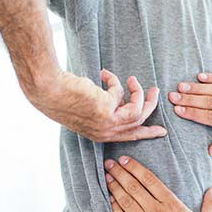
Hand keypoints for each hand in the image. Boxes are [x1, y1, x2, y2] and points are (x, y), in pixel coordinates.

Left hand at [28, 69, 166, 141]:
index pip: (130, 137)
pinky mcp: (107, 109)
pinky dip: (115, 81)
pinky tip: (103, 74)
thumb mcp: (91, 108)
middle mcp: (106, 132)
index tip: (162, 131)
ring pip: (138, 110)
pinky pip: (121, 92)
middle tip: (155, 91)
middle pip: (139, 122)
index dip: (147, 133)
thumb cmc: (65, 97)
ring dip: (139, 92)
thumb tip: (122, 98)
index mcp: (101, 135)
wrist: (50, 91)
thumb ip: (108, 107)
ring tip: (133, 79)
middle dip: (151, 105)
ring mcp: (107, 123)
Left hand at [104, 156, 211, 211]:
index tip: (125, 160)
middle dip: (120, 173)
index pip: (149, 180)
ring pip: (126, 201)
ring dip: (115, 187)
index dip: (135, 168)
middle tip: (109, 163)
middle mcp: (156, 210)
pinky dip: (115, 208)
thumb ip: (209, 204)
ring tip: (107, 177)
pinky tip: (109, 199)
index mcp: (171, 203)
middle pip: (134, 187)